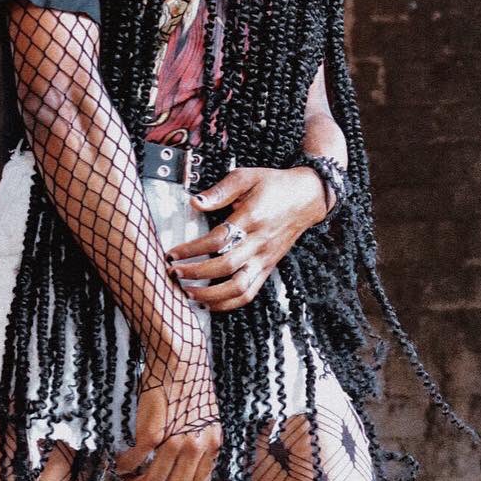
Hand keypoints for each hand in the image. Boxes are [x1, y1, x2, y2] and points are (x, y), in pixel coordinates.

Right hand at [113, 351, 221, 480]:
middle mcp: (197, 446)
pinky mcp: (153, 433)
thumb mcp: (205, 418)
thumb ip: (199, 440)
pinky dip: (126, 467)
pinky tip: (121, 466)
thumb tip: (184, 460)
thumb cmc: (189, 383)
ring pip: (155, 480)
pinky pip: (137, 461)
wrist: (180, 359)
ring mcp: (175, 441)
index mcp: (211, 444)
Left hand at [167, 166, 329, 311]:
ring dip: (211, 296)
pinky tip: (208, 303)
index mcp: (252, 218)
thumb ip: (220, 191)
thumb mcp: (247, 176)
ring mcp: (265, 259)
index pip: (218, 239)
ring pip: (239, 288)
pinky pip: (249, 294)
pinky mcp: (268, 268)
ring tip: (188, 293)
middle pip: (226, 267)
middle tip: (174, 273)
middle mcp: (260, 242)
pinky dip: (228, 303)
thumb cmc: (274, 185)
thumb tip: (195, 203)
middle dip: (196, 273)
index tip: (172, 254)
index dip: (192, 249)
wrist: (307, 197)